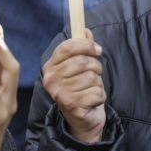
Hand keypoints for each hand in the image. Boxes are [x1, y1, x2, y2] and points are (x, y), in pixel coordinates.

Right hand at [42, 28, 105, 142]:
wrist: (82, 119)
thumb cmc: (81, 89)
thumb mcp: (80, 66)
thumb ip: (82, 47)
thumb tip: (85, 30)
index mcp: (50, 67)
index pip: (67, 47)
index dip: (86, 45)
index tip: (97, 50)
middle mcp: (51, 80)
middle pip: (82, 61)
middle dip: (96, 67)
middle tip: (94, 75)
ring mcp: (60, 94)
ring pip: (92, 77)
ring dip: (98, 83)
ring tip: (90, 90)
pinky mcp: (72, 106)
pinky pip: (97, 92)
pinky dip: (100, 96)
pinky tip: (92, 101)